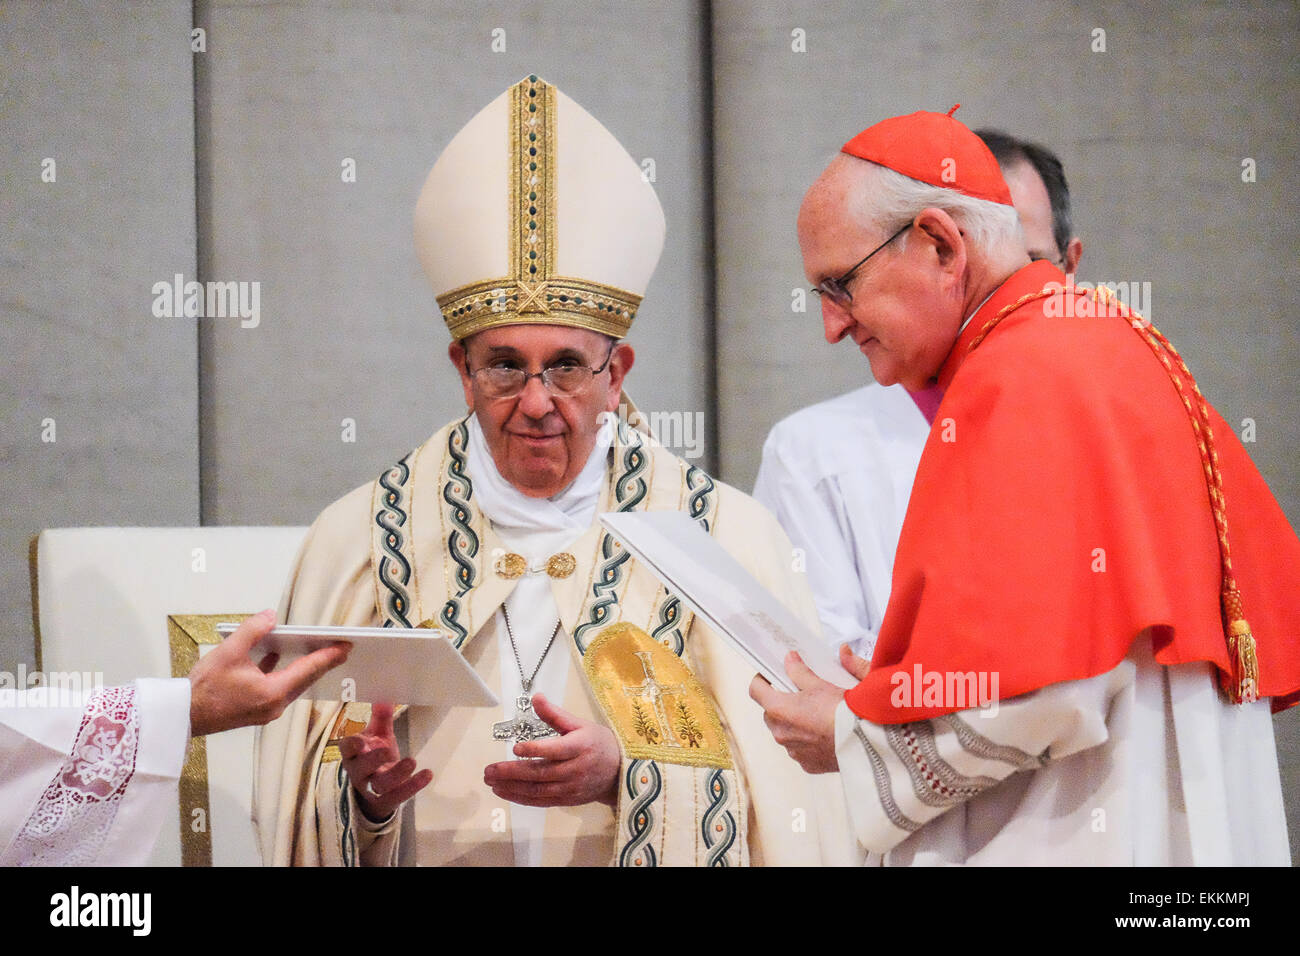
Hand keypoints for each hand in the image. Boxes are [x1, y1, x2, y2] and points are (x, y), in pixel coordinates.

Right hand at [188, 609, 349, 735]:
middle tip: (341, 648)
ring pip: (292, 684)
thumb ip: (252, 630)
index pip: (308, 669)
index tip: (346, 646)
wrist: (182, 716)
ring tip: (316, 650)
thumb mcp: (228, 652)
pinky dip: (280, 673)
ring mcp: (265, 710)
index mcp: (272, 693)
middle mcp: (273, 705)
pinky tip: (275, 657)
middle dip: (323, 662)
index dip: (328, 655)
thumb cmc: (203, 689)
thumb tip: (270, 616)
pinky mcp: (255, 710)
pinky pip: (276, 688)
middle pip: (305, 679)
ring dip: (303, 668)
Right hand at [340, 702, 433, 821]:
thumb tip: (384, 696)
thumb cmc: (374, 757)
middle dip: (374, 759)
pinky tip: (427, 774)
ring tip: (412, 761)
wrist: (374, 791)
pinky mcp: (386, 801)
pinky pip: (398, 795)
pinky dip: (413, 786)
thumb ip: (381, 718)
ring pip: (381, 784)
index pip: (348, 748)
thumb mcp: (377, 736)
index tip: (361, 740)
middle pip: (363, 767)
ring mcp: (372, 789)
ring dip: (397, 774)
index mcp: (353, 754)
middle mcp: (359, 772)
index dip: (352, 745)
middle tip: (388, 750)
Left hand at [482, 694, 620, 807]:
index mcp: (579, 747)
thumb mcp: (580, 724)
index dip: (535, 750)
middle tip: (489, 770)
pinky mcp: (566, 800)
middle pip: (540, 773)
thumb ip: (555, 714)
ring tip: (491, 780)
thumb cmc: (598, 743)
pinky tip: (504, 791)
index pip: (555, 750)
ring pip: (537, 790)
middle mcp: (574, 770)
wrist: (619, 773)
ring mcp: (570, 788)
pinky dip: (521, 798)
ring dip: (511, 787)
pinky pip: (540, 801)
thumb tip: (535, 697)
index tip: (515, 747)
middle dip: (512, 772)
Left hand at [748, 646, 865, 774]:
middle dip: (780, 703)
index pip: (756, 690)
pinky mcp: (808, 764)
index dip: (762, 680)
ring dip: (794, 723)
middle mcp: (781, 732)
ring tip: (816, 715)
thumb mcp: (821, 684)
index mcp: (778, 709)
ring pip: (785, 732)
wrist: (866, 742)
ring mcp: (793, 751)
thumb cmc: (844, 712)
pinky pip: (800, 750)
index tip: (770, 676)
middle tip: (799, 694)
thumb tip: (790, 660)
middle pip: (770, 713)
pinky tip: (824, 733)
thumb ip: (800, 672)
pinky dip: (808, 741)